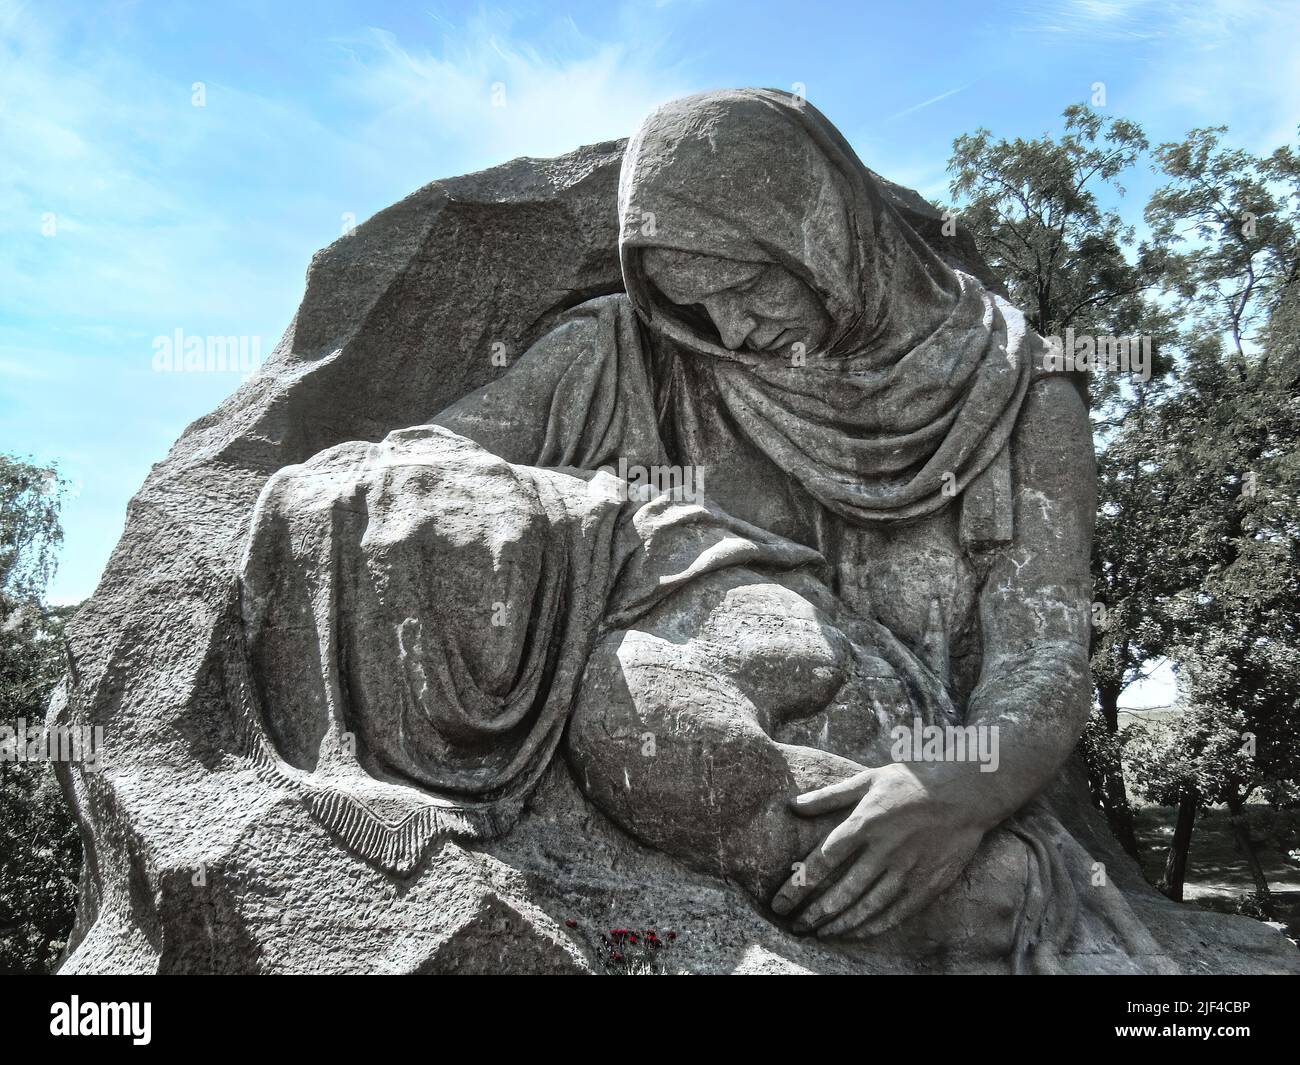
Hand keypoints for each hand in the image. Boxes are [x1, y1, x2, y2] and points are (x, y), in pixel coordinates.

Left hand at [770, 761, 987, 938]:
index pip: (823, 860)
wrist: (966, 792)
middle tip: (795, 926)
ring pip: (868, 906)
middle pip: (842, 891)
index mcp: (865, 822)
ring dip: (840, 924)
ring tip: (819, 933)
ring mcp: (908, 869)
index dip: (798, 885)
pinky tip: (854, 933)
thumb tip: (792, 805)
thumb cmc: (911, 782)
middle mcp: (885, 849)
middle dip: (814, 913)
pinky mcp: (928, 883)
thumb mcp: (867, 780)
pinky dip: (872, 926)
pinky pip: (896, 912)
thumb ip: (829, 796)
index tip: (779, 902)